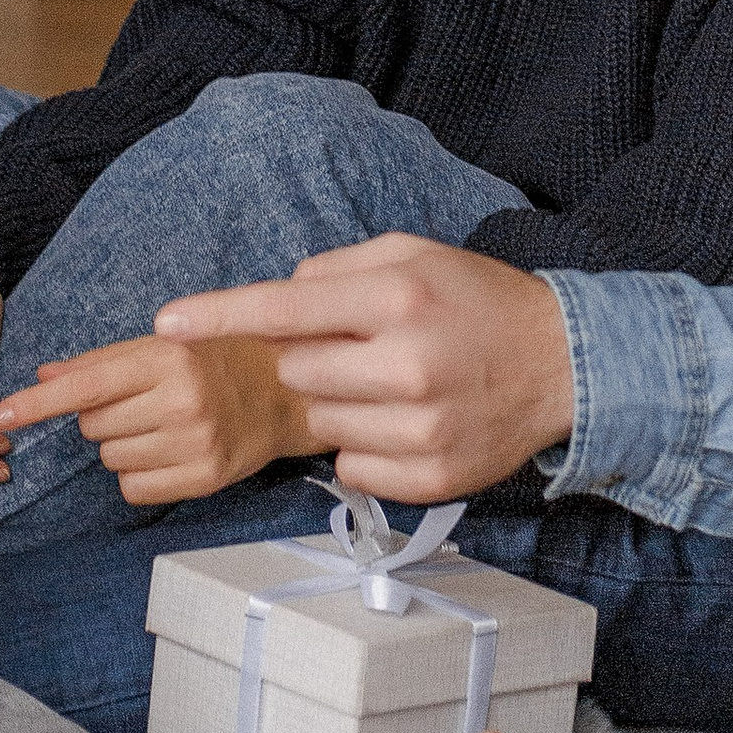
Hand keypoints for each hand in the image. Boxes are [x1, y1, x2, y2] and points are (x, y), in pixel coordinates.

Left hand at [0, 332, 311, 503]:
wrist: (284, 392)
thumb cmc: (214, 361)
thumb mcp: (163, 346)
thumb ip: (101, 362)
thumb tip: (43, 379)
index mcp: (168, 359)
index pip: (86, 386)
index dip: (38, 404)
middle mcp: (182, 401)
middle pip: (92, 426)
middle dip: (102, 416)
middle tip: (140, 403)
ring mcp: (194, 443)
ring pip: (110, 459)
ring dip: (121, 445)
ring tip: (159, 426)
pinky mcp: (204, 478)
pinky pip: (133, 488)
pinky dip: (138, 474)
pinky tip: (167, 453)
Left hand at [155, 237, 576, 502]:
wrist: (565, 364)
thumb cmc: (478, 302)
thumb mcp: (417, 255)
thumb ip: (341, 268)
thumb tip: (282, 296)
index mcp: (399, 297)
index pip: (285, 307)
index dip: (219, 313)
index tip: (167, 321)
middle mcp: (407, 364)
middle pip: (297, 370)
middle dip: (313, 358)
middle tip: (362, 348)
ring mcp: (420, 428)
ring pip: (319, 423)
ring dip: (338, 404)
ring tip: (391, 385)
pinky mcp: (431, 478)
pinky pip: (350, 467)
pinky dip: (363, 446)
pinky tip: (403, 423)